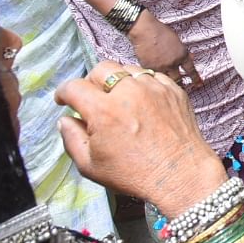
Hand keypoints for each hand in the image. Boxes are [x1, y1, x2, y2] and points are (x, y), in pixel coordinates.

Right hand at [56, 61, 228, 218]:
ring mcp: (154, 87)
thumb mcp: (90, 165)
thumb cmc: (133, 174)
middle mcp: (129, 92)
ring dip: (117, 80)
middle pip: (101, 68)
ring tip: (117, 100)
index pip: (74, 87)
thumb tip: (65, 119)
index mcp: (104, 110)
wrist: (179, 174)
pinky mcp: (173, 89)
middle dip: (90, 81)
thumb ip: (72, 138)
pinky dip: (141, 84)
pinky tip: (140, 101)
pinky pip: (152, 76)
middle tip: (92, 98)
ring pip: (128, 69)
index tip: (63, 100)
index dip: (63, 92)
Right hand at [127, 9, 202, 86]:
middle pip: (178, 79)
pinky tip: (155, 81)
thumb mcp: (177, 41)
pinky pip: (154, 76)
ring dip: (168, 84)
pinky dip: (155, 78)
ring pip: (165, 80)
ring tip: (169, 89)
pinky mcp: (148, 68)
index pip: (191, 70)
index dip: (195, 78)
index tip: (199, 84)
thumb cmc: (161, 32)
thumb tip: (191, 57)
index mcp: (182, 55)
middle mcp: (173, 63)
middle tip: (182, 90)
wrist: (146, 31)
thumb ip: (182, 52)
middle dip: (181, 85)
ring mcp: (160, 67)